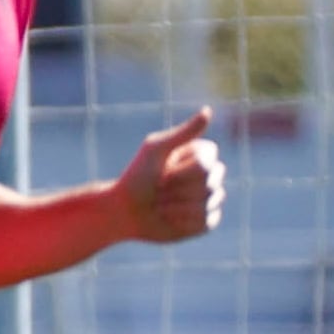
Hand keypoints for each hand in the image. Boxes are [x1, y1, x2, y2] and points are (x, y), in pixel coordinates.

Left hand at [116, 106, 224, 243]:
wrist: (122, 210)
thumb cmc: (136, 177)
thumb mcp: (155, 150)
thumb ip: (183, 132)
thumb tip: (208, 111)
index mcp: (203, 154)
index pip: (206, 165)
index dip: (179, 173)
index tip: (161, 171)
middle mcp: (211, 175)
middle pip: (209, 185)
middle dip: (175, 190)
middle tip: (157, 190)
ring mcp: (211, 198)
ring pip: (208, 204)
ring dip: (175, 207)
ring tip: (159, 205)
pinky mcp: (206, 220)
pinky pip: (206, 222)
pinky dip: (182, 222)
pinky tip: (168, 218)